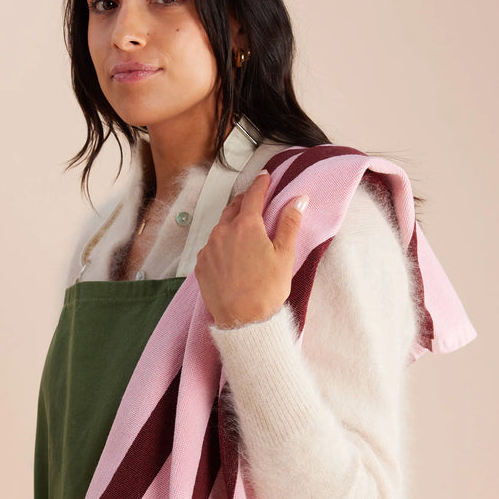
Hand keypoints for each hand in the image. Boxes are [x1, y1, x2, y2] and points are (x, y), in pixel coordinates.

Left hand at [194, 170, 308, 327]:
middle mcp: (222, 232)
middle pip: (233, 208)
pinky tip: (230, 254)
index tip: (265, 177)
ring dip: (231, 223)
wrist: (243, 322)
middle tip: (254, 200)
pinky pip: (211, 247)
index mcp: (245, 226)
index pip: (253, 196)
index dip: (260, 184)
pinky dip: (221, 244)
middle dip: (244, 201)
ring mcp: (209, 249)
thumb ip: (289, 223)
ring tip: (243, 230)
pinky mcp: (201, 266)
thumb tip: (298, 199)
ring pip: (220, 227)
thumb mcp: (285, 255)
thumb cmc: (267, 290)